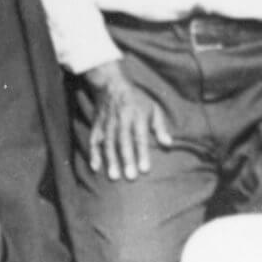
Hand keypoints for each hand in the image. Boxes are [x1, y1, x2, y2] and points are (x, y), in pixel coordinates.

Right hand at [82, 63, 172, 180]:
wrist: (111, 84)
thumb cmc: (136, 99)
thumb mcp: (153, 108)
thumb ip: (160, 127)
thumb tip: (168, 144)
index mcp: (137, 116)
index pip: (140, 137)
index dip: (142, 153)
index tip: (145, 169)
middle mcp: (121, 120)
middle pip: (123, 141)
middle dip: (126, 159)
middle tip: (130, 177)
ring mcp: (107, 123)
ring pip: (108, 143)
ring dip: (110, 160)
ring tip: (114, 177)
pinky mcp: (97, 125)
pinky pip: (94, 140)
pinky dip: (93, 153)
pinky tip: (95, 167)